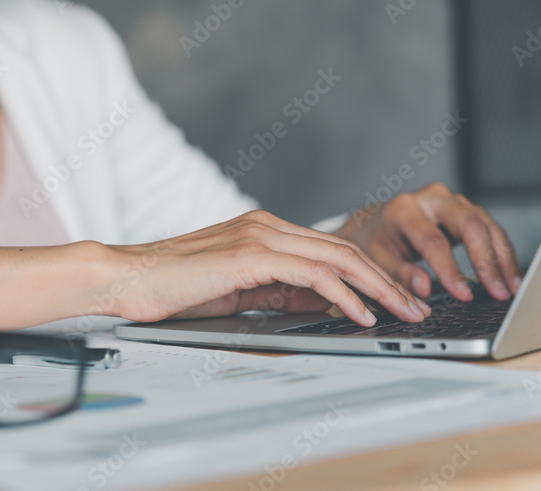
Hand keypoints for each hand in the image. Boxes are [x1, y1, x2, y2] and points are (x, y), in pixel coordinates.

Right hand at [105, 210, 430, 326]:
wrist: (127, 279)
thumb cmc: (173, 289)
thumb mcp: (240, 293)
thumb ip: (282, 293)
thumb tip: (327, 304)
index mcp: (263, 231)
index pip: (332, 249)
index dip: (370, 275)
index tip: (395, 300)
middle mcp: (266, 226)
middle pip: (344, 249)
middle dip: (387, 281)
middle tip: (414, 308)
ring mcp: (259, 236)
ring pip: (336, 257)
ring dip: (377, 287)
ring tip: (402, 312)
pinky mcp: (249, 256)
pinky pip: (311, 274)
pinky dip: (343, 295)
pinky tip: (360, 314)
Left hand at [335, 183, 521, 301]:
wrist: (376, 223)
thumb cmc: (376, 243)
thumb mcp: (376, 259)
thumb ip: (399, 274)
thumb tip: (425, 288)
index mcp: (404, 210)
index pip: (433, 240)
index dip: (451, 270)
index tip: (464, 295)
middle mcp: (431, 199)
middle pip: (469, 224)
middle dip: (487, 261)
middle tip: (499, 292)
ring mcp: (452, 202)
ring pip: (487, 225)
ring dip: (503, 258)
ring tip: (512, 289)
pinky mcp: (466, 210)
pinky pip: (491, 229)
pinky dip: (503, 253)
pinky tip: (510, 276)